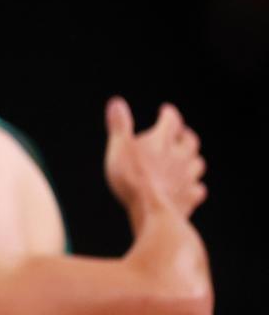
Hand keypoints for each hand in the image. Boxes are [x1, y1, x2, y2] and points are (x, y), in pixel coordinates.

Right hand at [103, 97, 206, 218]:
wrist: (153, 211)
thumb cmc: (133, 178)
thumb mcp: (119, 147)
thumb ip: (119, 125)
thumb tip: (116, 103)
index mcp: (162, 141)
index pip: (171, 120)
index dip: (169, 114)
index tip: (166, 111)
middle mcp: (180, 156)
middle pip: (190, 141)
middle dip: (185, 135)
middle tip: (181, 134)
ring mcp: (187, 178)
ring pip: (197, 164)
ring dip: (192, 160)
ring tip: (186, 159)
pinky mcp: (189, 198)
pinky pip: (197, 189)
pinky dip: (194, 186)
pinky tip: (188, 188)